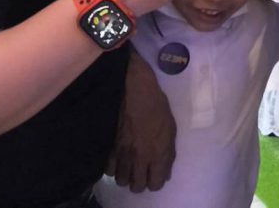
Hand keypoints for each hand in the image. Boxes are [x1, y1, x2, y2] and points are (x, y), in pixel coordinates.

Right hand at [106, 52, 175, 191]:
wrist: (133, 90)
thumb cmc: (156, 106)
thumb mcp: (171, 128)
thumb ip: (168, 153)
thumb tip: (166, 172)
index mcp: (159, 153)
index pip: (156, 184)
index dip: (156, 180)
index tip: (155, 174)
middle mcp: (140, 158)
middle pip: (137, 187)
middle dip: (140, 180)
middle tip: (141, 170)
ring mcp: (122, 154)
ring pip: (121, 181)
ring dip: (126, 175)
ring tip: (128, 164)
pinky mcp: (108, 148)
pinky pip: (107, 170)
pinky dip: (112, 167)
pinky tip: (117, 157)